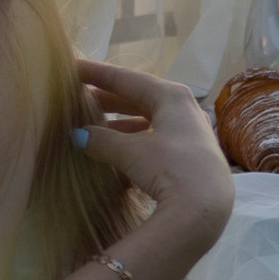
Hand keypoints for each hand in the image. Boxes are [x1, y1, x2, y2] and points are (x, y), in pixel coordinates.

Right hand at [72, 57, 234, 249]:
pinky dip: (136, 140)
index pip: (128, 79)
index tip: (74, 68)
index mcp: (172, 96)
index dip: (99, 74)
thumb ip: (102, 140)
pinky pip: (158, 139)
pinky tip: (119, 151)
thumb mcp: (130, 152)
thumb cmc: (168, 169)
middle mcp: (186, 109)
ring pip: (150, 120)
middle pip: (140, 97)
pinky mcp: (193, 157)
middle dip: (110, 99)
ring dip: (123, 123)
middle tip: (81, 98)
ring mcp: (192, 133)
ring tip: (96, 127)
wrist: (204, 211)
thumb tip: (78, 136)